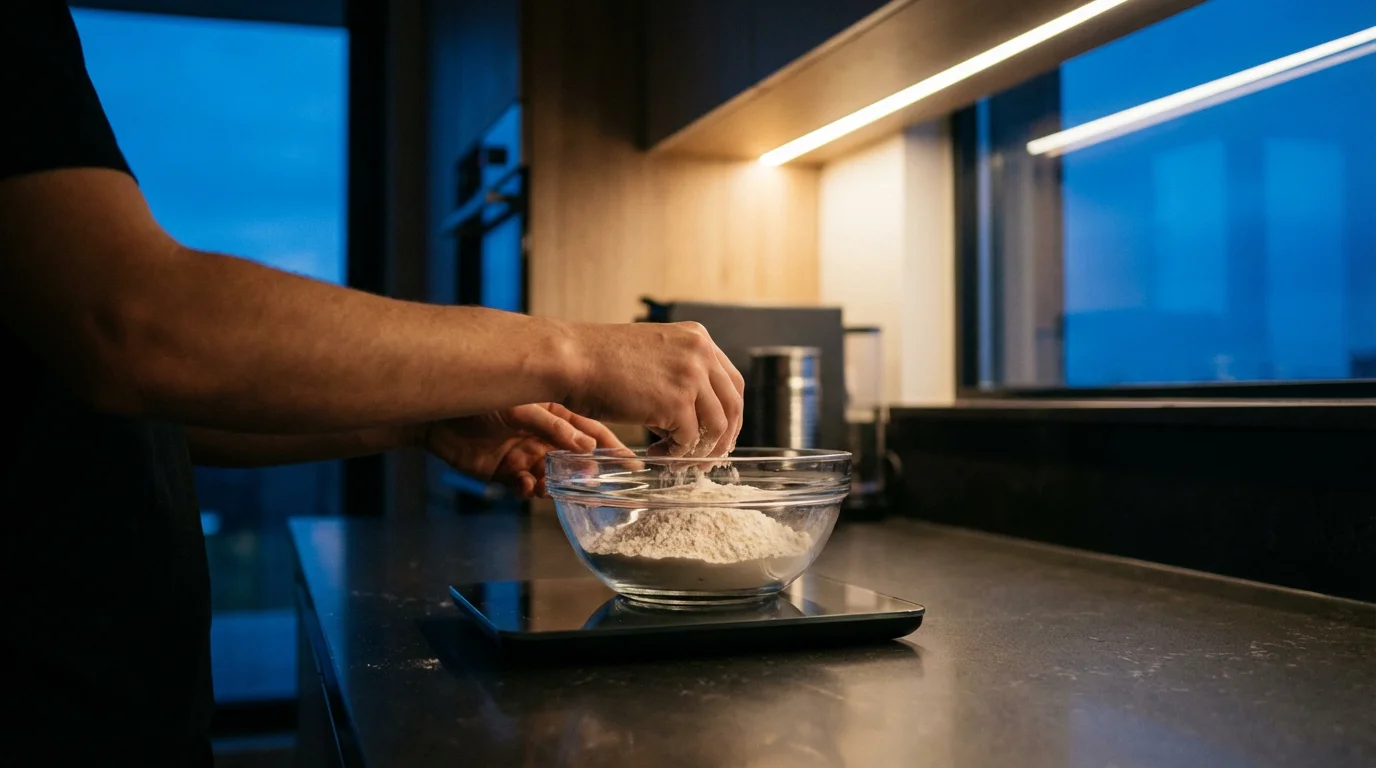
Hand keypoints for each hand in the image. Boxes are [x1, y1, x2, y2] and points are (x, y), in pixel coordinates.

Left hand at [421, 403, 622, 497]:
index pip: (592, 432)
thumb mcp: (522, 407)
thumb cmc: (479, 397)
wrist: (435, 414)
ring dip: (556, 485)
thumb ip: (552, 426)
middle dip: (585, 474)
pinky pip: (525, 487)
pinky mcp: (504, 472)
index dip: (613, 448)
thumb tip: (584, 446)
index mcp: (555, 414)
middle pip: (575, 460)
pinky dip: (528, 490)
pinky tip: (525, 486)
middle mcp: (543, 437)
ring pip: (552, 478)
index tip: (633, 465)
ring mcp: (525, 455)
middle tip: (593, 485)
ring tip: (552, 486)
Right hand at [561, 321, 743, 457]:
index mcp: (697, 338)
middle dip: (722, 439)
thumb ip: (680, 374)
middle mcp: (700, 353)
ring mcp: (690, 376)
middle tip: (706, 459)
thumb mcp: (652, 354)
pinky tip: (657, 456)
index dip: (729, 414)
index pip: (732, 382)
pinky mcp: (675, 402)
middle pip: (733, 405)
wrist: (571, 360)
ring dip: (699, 452)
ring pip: (716, 427)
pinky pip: (688, 440)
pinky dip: (676, 455)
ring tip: (676, 460)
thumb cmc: (599, 360)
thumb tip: (696, 415)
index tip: (719, 435)